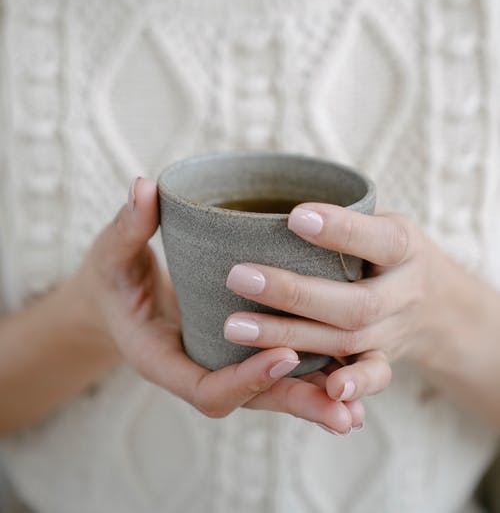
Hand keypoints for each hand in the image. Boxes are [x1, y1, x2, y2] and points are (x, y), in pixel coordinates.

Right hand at [73, 182, 363, 431]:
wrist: (115, 298)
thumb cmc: (113, 276)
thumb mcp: (113, 252)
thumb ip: (128, 225)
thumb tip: (142, 187)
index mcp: (160, 358)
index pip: (206, 386)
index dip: (246, 377)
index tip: (285, 353)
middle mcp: (194, 372)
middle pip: (251, 400)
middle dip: (296, 402)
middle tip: (344, 406)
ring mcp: (219, 368)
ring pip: (270, 395)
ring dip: (314, 402)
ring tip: (358, 409)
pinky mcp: (238, 356)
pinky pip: (278, 377)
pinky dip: (313, 382)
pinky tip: (354, 380)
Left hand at [225, 202, 452, 405]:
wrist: (441, 304)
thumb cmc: (388, 250)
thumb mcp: (382, 220)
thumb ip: (345, 218)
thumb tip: (270, 209)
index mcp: (405, 247)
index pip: (377, 239)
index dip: (341, 230)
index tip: (294, 216)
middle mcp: (404, 293)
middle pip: (353, 302)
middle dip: (293, 293)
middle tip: (238, 277)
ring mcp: (394, 332)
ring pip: (345, 340)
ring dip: (288, 336)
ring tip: (235, 327)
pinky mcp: (385, 359)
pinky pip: (372, 376)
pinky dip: (352, 385)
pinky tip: (325, 389)